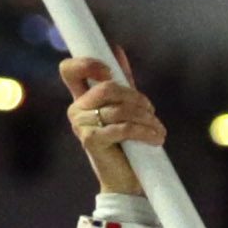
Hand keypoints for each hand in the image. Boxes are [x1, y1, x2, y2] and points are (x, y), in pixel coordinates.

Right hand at [59, 52, 163, 198]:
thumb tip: (116, 49)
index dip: (87, 64)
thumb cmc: (126, 141)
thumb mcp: (126, 106)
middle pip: (106, 88)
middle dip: (135, 96)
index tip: (110, 72)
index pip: (69, 70)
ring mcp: (81, 126)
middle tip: (150, 109)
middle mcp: (76, 110)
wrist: (125, 179)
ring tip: (157, 128)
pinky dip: (145, 131)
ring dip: (146, 117)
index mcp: (81, 98)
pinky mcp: (91, 141)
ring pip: (119, 109)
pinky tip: (156, 137)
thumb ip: (121, 80)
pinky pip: (123, 127)